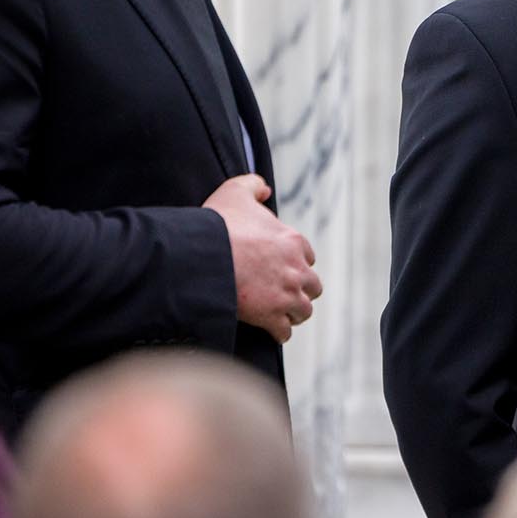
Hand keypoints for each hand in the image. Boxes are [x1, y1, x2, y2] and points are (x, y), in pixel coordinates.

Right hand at [203, 175, 321, 343]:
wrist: (204, 257)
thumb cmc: (219, 225)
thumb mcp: (235, 191)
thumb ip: (252, 185)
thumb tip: (264, 190)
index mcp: (293, 241)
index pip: (307, 256)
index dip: (296, 262)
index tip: (283, 267)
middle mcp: (297, 269)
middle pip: (312, 286)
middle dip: (300, 290)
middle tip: (285, 293)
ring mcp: (286, 295)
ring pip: (303, 310)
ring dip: (293, 312)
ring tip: (281, 314)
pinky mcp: (271, 316)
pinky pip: (284, 332)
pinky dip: (279, 332)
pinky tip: (270, 330)